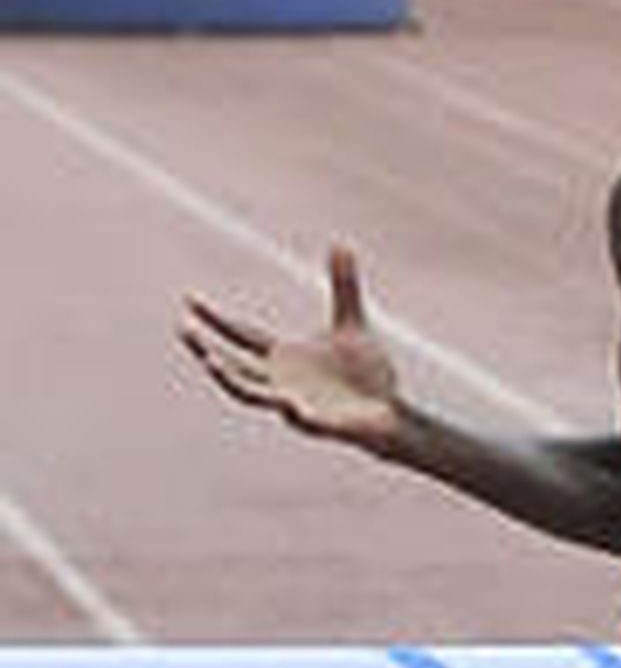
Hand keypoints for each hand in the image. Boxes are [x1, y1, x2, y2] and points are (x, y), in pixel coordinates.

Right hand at [178, 245, 408, 454]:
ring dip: (230, 379)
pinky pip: (303, 421)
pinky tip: (289, 403)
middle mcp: (282, 381)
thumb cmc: (366, 373)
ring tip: (211, 361)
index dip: (215, 318)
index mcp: (285, 358)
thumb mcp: (351, 323)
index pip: (241, 335)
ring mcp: (297, 405)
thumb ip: (344, 285)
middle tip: (184, 329)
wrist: (389, 415)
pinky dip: (294, 413)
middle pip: (233, 365)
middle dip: (206, 348)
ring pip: (252, 395)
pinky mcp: (322, 425)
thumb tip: (341, 242)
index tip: (189, 299)